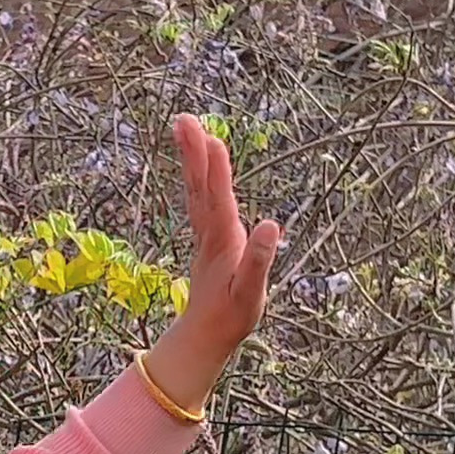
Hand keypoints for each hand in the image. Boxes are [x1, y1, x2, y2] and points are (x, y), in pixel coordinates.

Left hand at [143, 113, 283, 414]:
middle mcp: (210, 231)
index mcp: (223, 241)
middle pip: (199, 186)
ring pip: (196, 189)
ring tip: (185, 125)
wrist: (205, 334)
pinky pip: (199, 198)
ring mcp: (205, 232)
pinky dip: (197, 175)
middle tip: (184, 119)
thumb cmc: (232, 316)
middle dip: (193, 152)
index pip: (218, 200)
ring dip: (191, 157)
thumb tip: (271, 226)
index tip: (212, 140)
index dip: (216, 170)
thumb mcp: (251, 293)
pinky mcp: (206, 236)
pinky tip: (195, 160)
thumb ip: (259, 260)